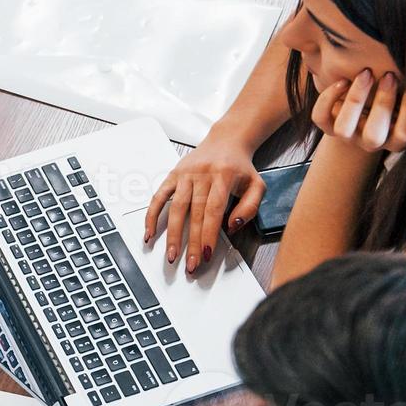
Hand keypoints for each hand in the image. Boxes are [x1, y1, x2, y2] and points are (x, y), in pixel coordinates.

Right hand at [144, 125, 263, 274]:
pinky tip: (149, 233)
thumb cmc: (240, 167)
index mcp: (223, 176)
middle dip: (191, 242)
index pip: (213, 211)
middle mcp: (201, 175)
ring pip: (175, 208)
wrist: (226, 141)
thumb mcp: (257, 185)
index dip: (208, 234)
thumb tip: (231, 227)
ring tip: (171, 254)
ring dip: (171, 234)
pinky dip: (151, 216)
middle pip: (194, 214)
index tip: (205, 254)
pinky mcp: (172, 175)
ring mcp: (184, 175)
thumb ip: (249, 208)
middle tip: (189, 264)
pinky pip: (158, 197)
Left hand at [312, 68, 405, 152]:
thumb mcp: (403, 95)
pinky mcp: (326, 125)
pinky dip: (328, 98)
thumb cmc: (389, 95)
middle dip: (383, 103)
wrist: (361, 106)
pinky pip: (320, 117)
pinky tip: (342, 81)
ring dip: (356, 99)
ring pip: (343, 129)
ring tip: (365, 73)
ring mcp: (346, 135)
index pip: (403, 135)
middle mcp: (369, 141)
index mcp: (393, 138)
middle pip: (373, 136)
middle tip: (389, 75)